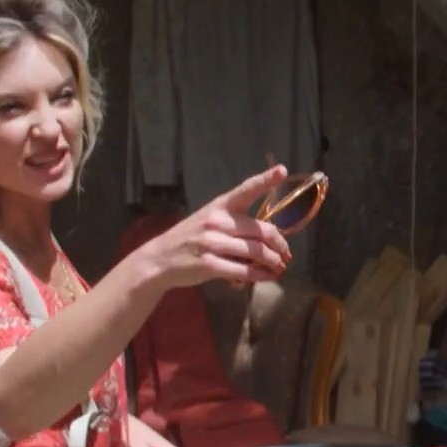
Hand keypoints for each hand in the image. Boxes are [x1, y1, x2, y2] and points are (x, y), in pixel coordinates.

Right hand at [130, 166, 293, 290]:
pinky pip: (244, 271)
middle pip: (262, 230)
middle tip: (286, 254)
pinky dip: (260, 275)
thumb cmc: (191, 238)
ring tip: (279, 267)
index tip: (282, 170)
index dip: (266, 180)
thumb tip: (270, 242)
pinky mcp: (209, 265)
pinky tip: (267, 277)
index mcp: (220, 205)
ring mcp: (212, 243)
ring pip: (256, 252)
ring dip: (273, 262)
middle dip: (280, 244)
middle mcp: (218, 221)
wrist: (160, 259)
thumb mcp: (210, 221)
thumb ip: (237, 226)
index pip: (246, 189)